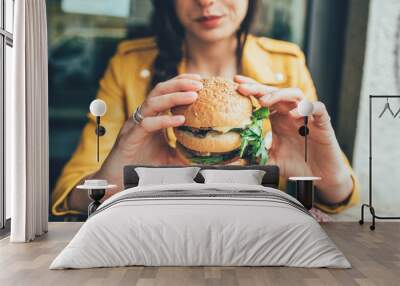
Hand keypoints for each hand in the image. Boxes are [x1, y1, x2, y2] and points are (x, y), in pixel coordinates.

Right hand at [78, 74, 201, 202]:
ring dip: (174, 96)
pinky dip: (164, 120)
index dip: (181, 82)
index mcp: (152, 116)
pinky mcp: (130, 137)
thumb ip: (185, 154)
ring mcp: (135, 124)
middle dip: (180, 84)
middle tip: (200, 84)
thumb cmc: (142, 166)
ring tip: (193, 95)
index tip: (200, 80)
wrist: (118, 179)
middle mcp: (143, 116)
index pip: (166, 92)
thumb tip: (208, 154)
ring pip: (153, 102)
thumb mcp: (170, 158)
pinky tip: (180, 120)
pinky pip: (147, 124)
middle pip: (160, 90)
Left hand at [235, 75, 352, 203]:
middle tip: (242, 88)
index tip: (235, 82)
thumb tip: (233, 160)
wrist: (320, 176)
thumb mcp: (270, 160)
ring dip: (278, 95)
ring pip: (295, 94)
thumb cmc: (297, 165)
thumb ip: (255, 156)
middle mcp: (291, 113)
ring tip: (264, 101)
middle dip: (258, 88)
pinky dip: (306, 108)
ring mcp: (307, 116)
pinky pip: (317, 108)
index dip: (251, 88)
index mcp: (278, 118)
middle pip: (275, 93)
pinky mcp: (323, 122)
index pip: (263, 97)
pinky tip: (293, 114)